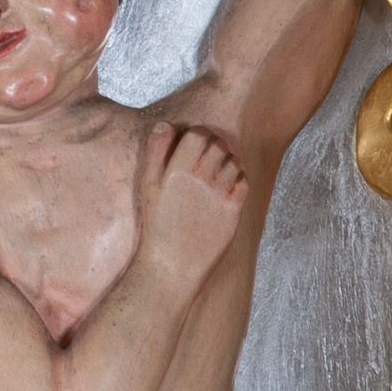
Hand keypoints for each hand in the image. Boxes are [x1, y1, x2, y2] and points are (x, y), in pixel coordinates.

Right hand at [137, 116, 246, 281]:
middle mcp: (199, 179)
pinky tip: (227, 189)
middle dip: (216, 146)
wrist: (171, 265)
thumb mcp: (147, 187)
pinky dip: (239, 180)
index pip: (198, 134)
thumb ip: (155, 152)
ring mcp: (218, 195)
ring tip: (218, 175)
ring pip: (234, 162)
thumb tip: (165, 125)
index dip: (200, 135)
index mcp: (175, 170)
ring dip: (229, 162)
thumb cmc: (156, 226)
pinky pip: (243, 182)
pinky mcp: (233, 210)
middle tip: (210, 158)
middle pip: (219, 145)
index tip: (197, 145)